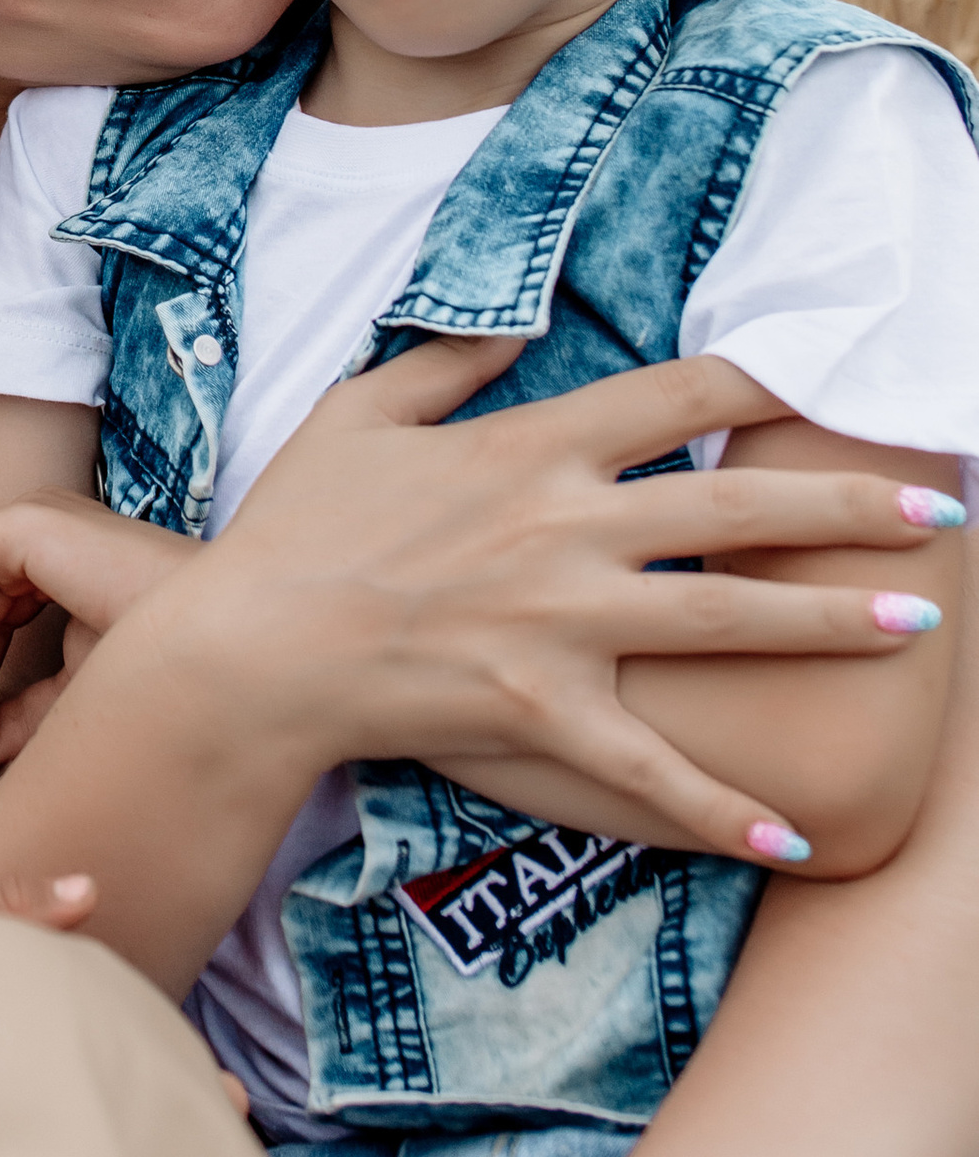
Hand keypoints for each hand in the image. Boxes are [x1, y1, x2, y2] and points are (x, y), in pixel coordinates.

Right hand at [180, 342, 958, 869]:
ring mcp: (558, 622)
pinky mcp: (540, 711)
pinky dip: (724, 806)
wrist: (247, 649)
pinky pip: (652, 764)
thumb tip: (509, 318)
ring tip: (922, 621)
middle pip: (737, 503)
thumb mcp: (356, 412)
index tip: (825, 383)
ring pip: (728, 614)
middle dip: (850, 505)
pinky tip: (795, 837)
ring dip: (835, 617)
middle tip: (940, 512)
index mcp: (527, 447)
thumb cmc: (293, 528)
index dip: (761, 382)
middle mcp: (563, 527)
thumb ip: (442, 360)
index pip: (674, 395)